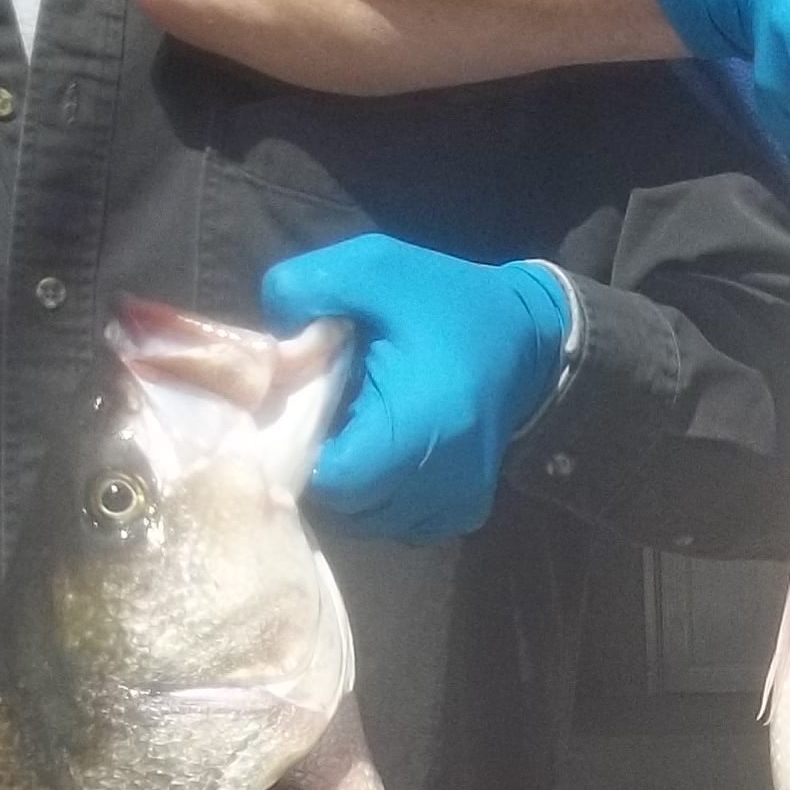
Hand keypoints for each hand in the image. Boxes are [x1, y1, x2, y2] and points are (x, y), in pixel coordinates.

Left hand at [257, 233, 573, 543]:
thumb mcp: (372, 267)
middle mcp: (442, 481)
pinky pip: (397, 521)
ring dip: (349, 481)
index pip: (333, 480)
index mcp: (419, 424)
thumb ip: (305, 288)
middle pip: (344, 506)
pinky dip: (379, 494)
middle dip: (321, 464)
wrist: (524, 336)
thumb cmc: (444, 300)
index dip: (301, 449)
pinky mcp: (462, 513)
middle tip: (324, 413)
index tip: (298, 410)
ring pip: (367, 520)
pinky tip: (383, 448)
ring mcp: (455, 505)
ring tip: (354, 428)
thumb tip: (265, 347)